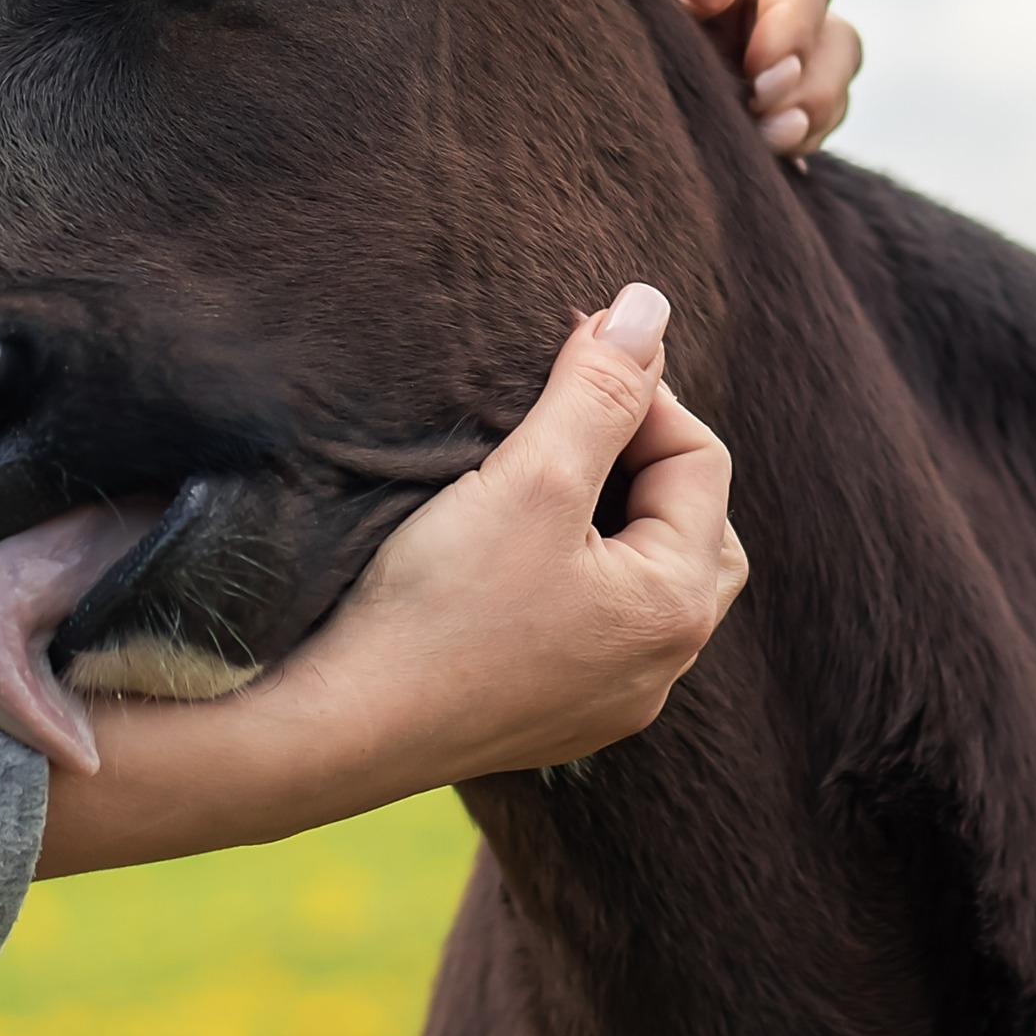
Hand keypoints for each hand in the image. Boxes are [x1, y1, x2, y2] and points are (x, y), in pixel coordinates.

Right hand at [33, 284, 745, 876]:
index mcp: (676, 604)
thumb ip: (598, 388)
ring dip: (608, 513)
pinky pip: (593, 624)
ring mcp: (608, 701)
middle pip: (689, 524)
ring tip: (544, 470)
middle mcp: (661, 666)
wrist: (338, 729)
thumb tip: (649, 306)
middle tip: (567, 414)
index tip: (568, 351)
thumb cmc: (436, 605)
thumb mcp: (531, 477)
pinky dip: (573, 570)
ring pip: (640, 576)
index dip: (641, 391)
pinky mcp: (551, 718)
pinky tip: (514, 548)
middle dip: (640, 455)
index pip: (697, 459)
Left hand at [610, 0, 861, 156]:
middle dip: (811, 83)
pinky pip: (789, 125)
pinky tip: (757, 166)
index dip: (794, 24)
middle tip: (766, 119)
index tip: (759, 70)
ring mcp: (749, 44)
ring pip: (823, 84)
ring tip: (769, 145)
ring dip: (810, 118)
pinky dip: (788, 148)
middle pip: (832, 35)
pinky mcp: (735, 94)